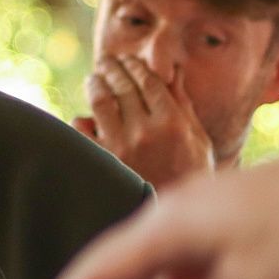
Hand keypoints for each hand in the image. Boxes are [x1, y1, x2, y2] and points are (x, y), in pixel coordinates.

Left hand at [82, 55, 215, 189]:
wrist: (173, 217)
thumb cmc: (190, 176)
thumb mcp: (197, 139)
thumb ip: (183, 103)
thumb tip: (174, 71)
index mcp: (172, 123)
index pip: (148, 81)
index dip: (136, 66)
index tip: (129, 60)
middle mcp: (145, 132)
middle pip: (123, 86)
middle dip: (112, 68)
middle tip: (106, 62)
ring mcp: (121, 148)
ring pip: (101, 102)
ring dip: (95, 85)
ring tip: (94, 80)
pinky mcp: (103, 164)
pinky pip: (82, 132)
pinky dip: (81, 121)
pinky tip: (85, 118)